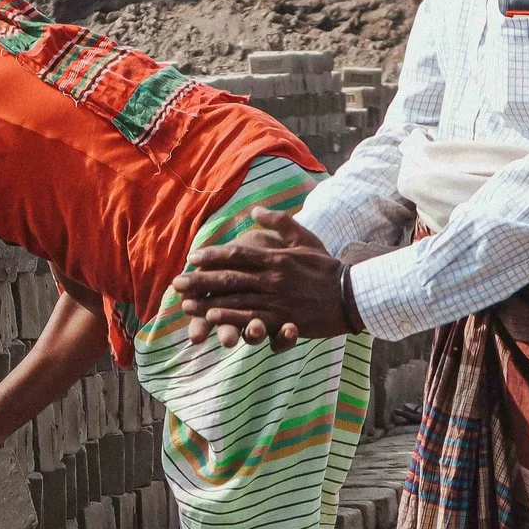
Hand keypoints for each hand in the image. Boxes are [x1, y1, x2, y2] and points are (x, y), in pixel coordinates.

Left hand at [170, 209, 355, 349]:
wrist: (352, 294)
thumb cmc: (327, 266)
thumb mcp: (305, 238)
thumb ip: (280, 222)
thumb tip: (254, 210)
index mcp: (276, 257)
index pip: (237, 254)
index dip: (211, 256)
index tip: (192, 258)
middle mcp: (272, 277)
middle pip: (229, 277)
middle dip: (200, 281)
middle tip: (176, 284)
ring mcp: (277, 299)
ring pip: (236, 299)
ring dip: (208, 302)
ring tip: (186, 304)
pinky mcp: (284, 319)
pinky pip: (252, 318)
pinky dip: (231, 317)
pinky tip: (213, 318)